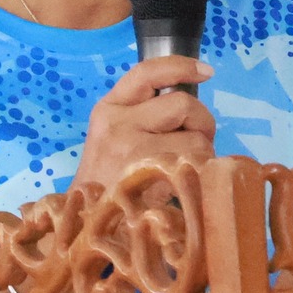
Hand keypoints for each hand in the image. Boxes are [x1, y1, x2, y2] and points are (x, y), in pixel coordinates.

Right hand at [71, 55, 214, 193]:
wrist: (87, 226)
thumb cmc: (108, 184)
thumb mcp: (113, 139)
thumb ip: (142, 117)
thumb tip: (188, 107)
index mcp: (108, 109)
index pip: (146, 73)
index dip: (180, 66)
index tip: (206, 71)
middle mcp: (117, 124)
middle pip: (183, 103)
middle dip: (201, 122)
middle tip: (195, 144)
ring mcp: (134, 150)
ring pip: (197, 136)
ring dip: (202, 153)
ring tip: (184, 169)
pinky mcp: (153, 176)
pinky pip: (198, 163)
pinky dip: (203, 172)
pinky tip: (185, 184)